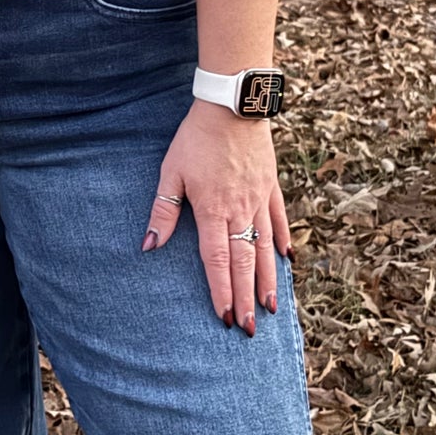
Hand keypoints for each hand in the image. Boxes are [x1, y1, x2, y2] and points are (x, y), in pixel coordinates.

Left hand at [141, 100, 292, 331]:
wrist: (232, 106)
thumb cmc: (196, 138)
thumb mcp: (171, 172)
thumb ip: (162, 211)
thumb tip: (149, 246)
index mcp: (212, 210)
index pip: (217, 260)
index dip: (220, 291)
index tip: (224, 316)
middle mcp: (239, 210)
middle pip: (244, 262)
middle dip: (246, 298)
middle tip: (250, 328)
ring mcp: (259, 199)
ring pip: (265, 247)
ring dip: (268, 279)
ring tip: (271, 307)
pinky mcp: (270, 185)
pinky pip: (279, 219)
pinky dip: (282, 241)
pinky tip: (286, 260)